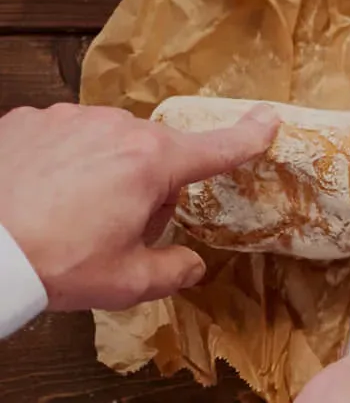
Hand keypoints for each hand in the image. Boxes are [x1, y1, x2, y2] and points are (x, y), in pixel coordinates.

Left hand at [0, 102, 276, 310]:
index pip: (217, 147)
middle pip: (152, 155)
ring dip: (99, 171)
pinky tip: (36, 195)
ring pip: (104, 143)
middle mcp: (115, 128)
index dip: (249, 135)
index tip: (268, 120)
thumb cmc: (52, 262)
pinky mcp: (27, 121)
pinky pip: (60, 138)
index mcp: (152, 163)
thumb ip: (173, 271)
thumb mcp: (124, 283)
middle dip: (145, 186)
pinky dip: (57, 161)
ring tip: (63, 214)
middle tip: (112, 230)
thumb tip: (191, 266)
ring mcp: (68, 119)